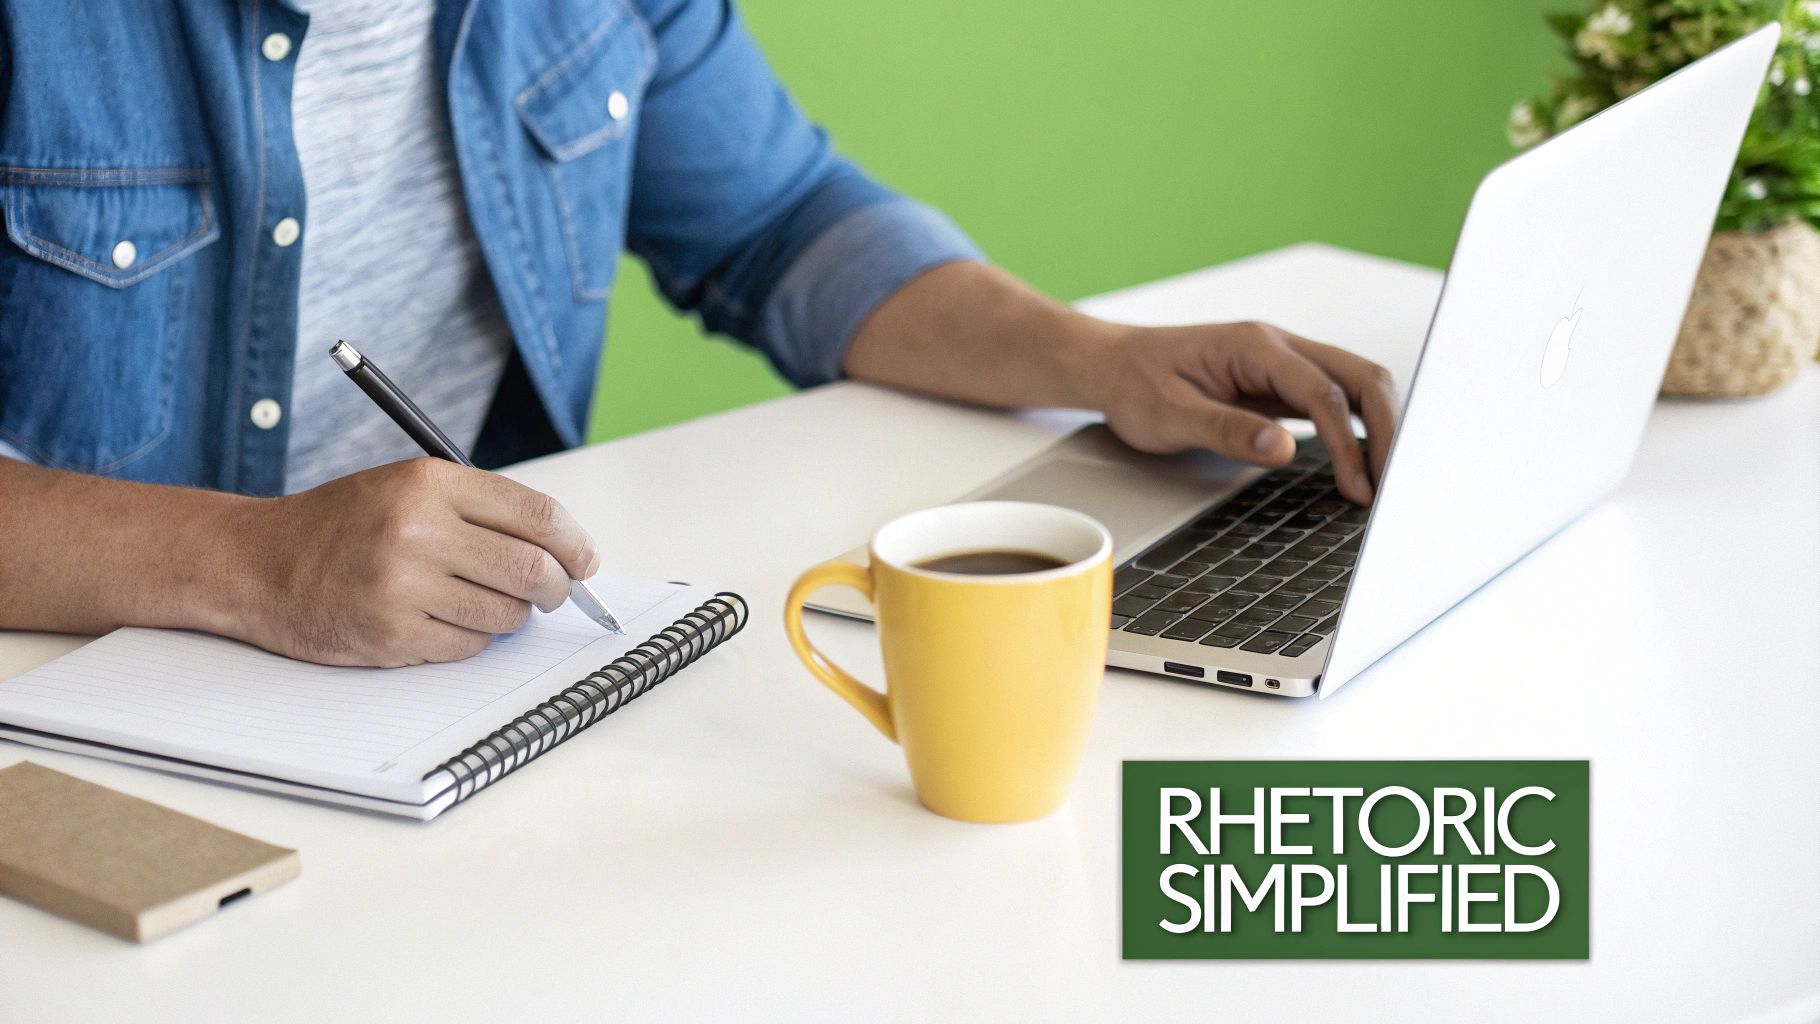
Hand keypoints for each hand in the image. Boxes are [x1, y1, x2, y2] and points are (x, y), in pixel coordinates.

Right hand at [224, 458, 599, 666]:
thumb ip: (480, 509)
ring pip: (507, 614)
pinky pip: (470, 646)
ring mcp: (404, 585)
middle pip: (534, 569)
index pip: (538, 515)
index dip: (576, 544)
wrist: (259, 563)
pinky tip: (442, 620)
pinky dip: (471, 639)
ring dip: (510, 615)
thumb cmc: (342, 526)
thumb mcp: (408, 487)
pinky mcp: (392, 633)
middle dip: (558, 588)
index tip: (586, 561)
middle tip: (554, 593)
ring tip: (480, 601)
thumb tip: (565, 550)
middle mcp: (418, 529)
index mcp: (430, 483)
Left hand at [1082, 322, 1398, 504]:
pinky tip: (1359, 462)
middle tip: (1392, 486)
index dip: (1346, 443)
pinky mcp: (1279, 383)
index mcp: (1254, 346)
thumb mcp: (1170, 415)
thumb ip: (1226, 430)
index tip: (1357, 488)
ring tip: (1384, 479)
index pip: (1321, 393)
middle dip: (1385, 429)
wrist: (1111, 365)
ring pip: (1354, 384)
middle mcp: (1277, 347)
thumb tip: (1282, 449)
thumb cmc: (1134, 385)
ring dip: (1377, 427)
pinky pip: (1332, 399)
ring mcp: (1282, 362)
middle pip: (1359, 377)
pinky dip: (1354, 428)